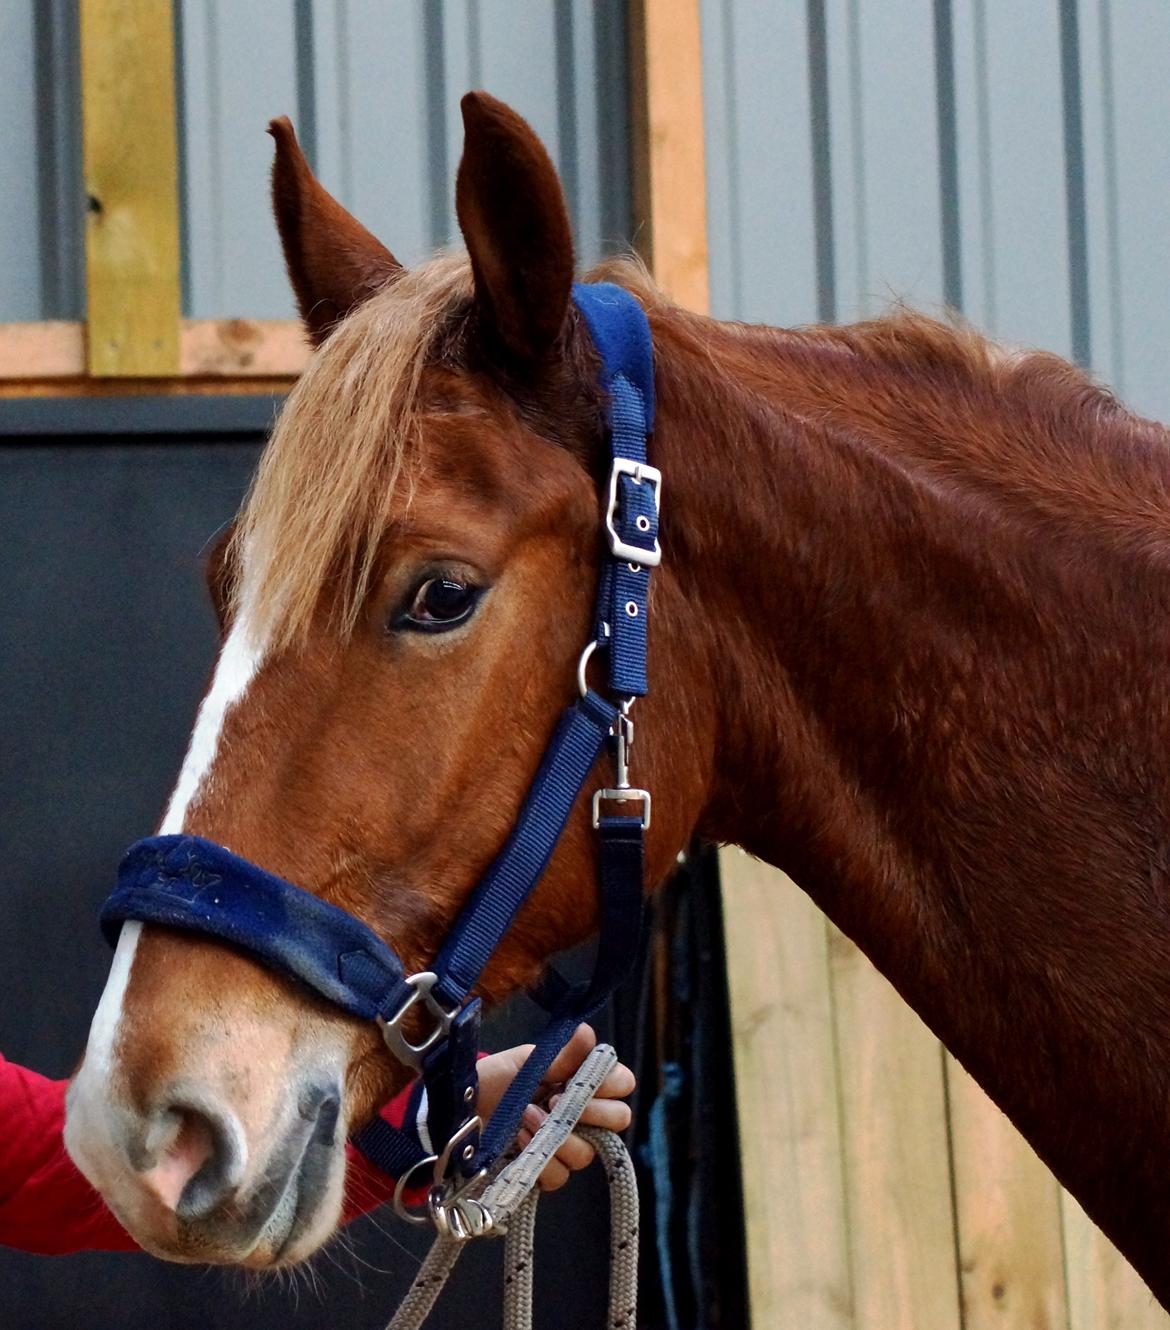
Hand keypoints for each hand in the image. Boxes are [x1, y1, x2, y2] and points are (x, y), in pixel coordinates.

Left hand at [475, 1024, 634, 1190]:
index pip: (623, 1083)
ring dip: (559, 1136)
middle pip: (618, 1120)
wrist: (458, 1110)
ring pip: (588, 1152)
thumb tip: (587, 1032)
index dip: (611, 1084)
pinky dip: (542, 1160)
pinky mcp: (545, 1172)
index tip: (583, 1081)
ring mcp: (566, 1145)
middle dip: (593, 1112)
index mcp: (581, 1081)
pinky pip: (560, 1175)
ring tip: (528, 1116)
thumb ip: (561, 1057)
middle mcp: (581, 1115)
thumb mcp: (526, 1063)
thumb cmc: (494, 1080)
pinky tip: (520, 1140)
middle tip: (560, 1101)